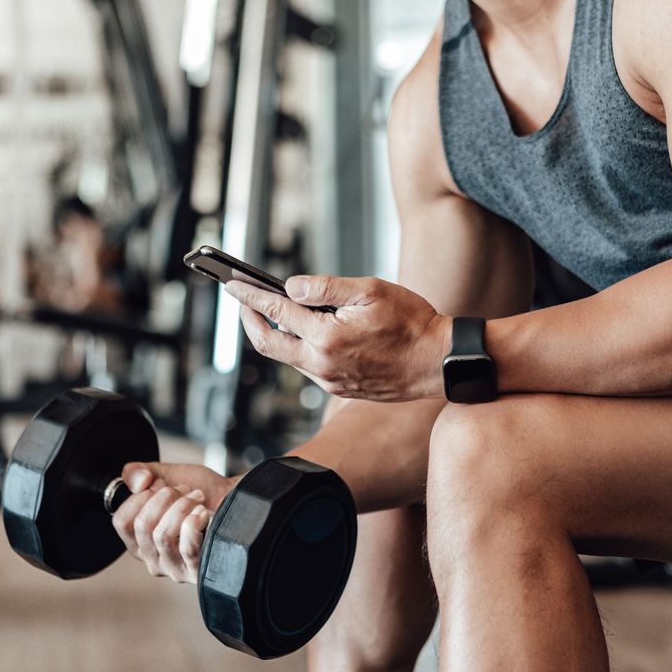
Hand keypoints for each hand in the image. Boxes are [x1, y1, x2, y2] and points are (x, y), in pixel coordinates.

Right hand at [111, 462, 235, 583]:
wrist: (237, 498)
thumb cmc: (202, 492)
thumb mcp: (164, 475)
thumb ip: (138, 472)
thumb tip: (138, 482)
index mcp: (140, 541)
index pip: (121, 522)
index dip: (139, 497)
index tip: (158, 485)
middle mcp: (154, 559)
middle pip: (142, 526)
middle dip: (165, 497)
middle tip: (185, 489)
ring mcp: (176, 569)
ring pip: (163, 535)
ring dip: (182, 506)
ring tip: (197, 498)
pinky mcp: (199, 571)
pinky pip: (187, 546)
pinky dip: (196, 521)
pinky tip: (204, 514)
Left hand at [225, 276, 451, 401]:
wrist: (438, 362)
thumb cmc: (412, 322)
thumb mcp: (371, 290)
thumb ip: (326, 287)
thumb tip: (291, 287)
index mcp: (327, 337)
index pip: (277, 311)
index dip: (250, 295)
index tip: (232, 283)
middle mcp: (323, 364)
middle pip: (268, 343)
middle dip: (249, 319)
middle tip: (241, 299)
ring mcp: (330, 380)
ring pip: (287, 357)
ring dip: (274, 333)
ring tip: (270, 310)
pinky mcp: (339, 388)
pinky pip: (307, 366)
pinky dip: (296, 347)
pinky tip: (303, 331)